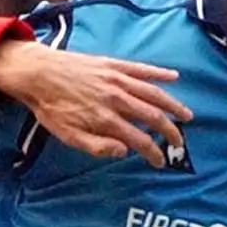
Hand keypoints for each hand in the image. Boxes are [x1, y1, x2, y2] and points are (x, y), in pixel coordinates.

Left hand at [0, 39, 191, 165]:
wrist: (39, 74)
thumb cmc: (51, 109)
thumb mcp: (68, 136)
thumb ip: (97, 146)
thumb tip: (124, 152)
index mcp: (106, 119)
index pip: (139, 140)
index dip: (153, 153)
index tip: (160, 161)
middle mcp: (116, 99)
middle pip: (153, 116)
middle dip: (170, 131)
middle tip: (179, 142)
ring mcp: (117, 79)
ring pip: (153, 93)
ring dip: (173, 105)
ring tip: (187, 115)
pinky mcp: (114, 64)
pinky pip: (142, 69)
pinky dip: (159, 73)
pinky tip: (174, 77)